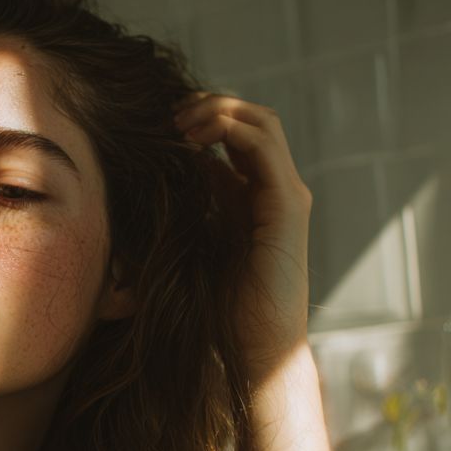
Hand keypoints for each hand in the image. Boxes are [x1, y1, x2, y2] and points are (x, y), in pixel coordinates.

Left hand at [172, 92, 312, 381]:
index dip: (203, 117)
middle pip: (252, 119)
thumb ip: (199, 201)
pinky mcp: (287, 207)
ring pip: (261, 124)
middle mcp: (277, 188)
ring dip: (218, 111)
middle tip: (169, 113)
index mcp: (257, 194)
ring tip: (179, 121)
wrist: (258, 344)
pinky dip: (230, 132)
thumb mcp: (203, 238)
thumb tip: (183, 163)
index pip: (238, 133)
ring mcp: (287, 195)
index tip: (163, 123)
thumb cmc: (225, 304)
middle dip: (210, 106)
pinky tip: (195, 140)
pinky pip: (263, 148)